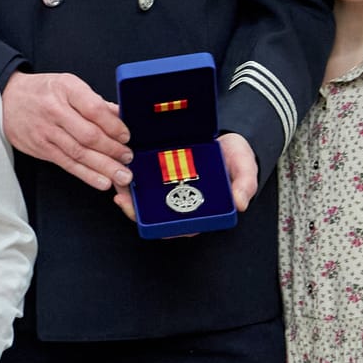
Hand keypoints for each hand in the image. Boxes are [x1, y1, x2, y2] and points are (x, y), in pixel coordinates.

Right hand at [1, 71, 131, 191]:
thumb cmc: (43, 91)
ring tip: (121, 175)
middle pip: (88, 135)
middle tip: (128, 158)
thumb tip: (121, 115)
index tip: (126, 136)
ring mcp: (46, 131)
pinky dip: (86, 174)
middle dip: (112, 150)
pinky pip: (67, 164)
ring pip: (79, 153)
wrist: (7, 99)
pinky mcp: (41, 148)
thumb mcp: (69, 85)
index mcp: (66, 89)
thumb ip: (94, 101)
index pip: (93, 109)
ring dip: (104, 167)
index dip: (113, 125)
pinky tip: (102, 181)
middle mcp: (55, 110)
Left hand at [110, 131, 259, 222]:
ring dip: (129, 189)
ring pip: (144, 194)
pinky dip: (132, 168)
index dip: (158, 226)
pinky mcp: (161, 167)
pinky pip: (143, 172)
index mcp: (199, 208)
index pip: (176, 225)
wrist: (230, 136)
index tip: (147, 219)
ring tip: (117, 180)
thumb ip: (244, 186)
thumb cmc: (236, 159)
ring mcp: (168, 184)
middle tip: (123, 200)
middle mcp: (180, 199)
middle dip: (136, 209)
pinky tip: (121, 162)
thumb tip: (240, 203)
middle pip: (154, 213)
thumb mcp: (245, 170)